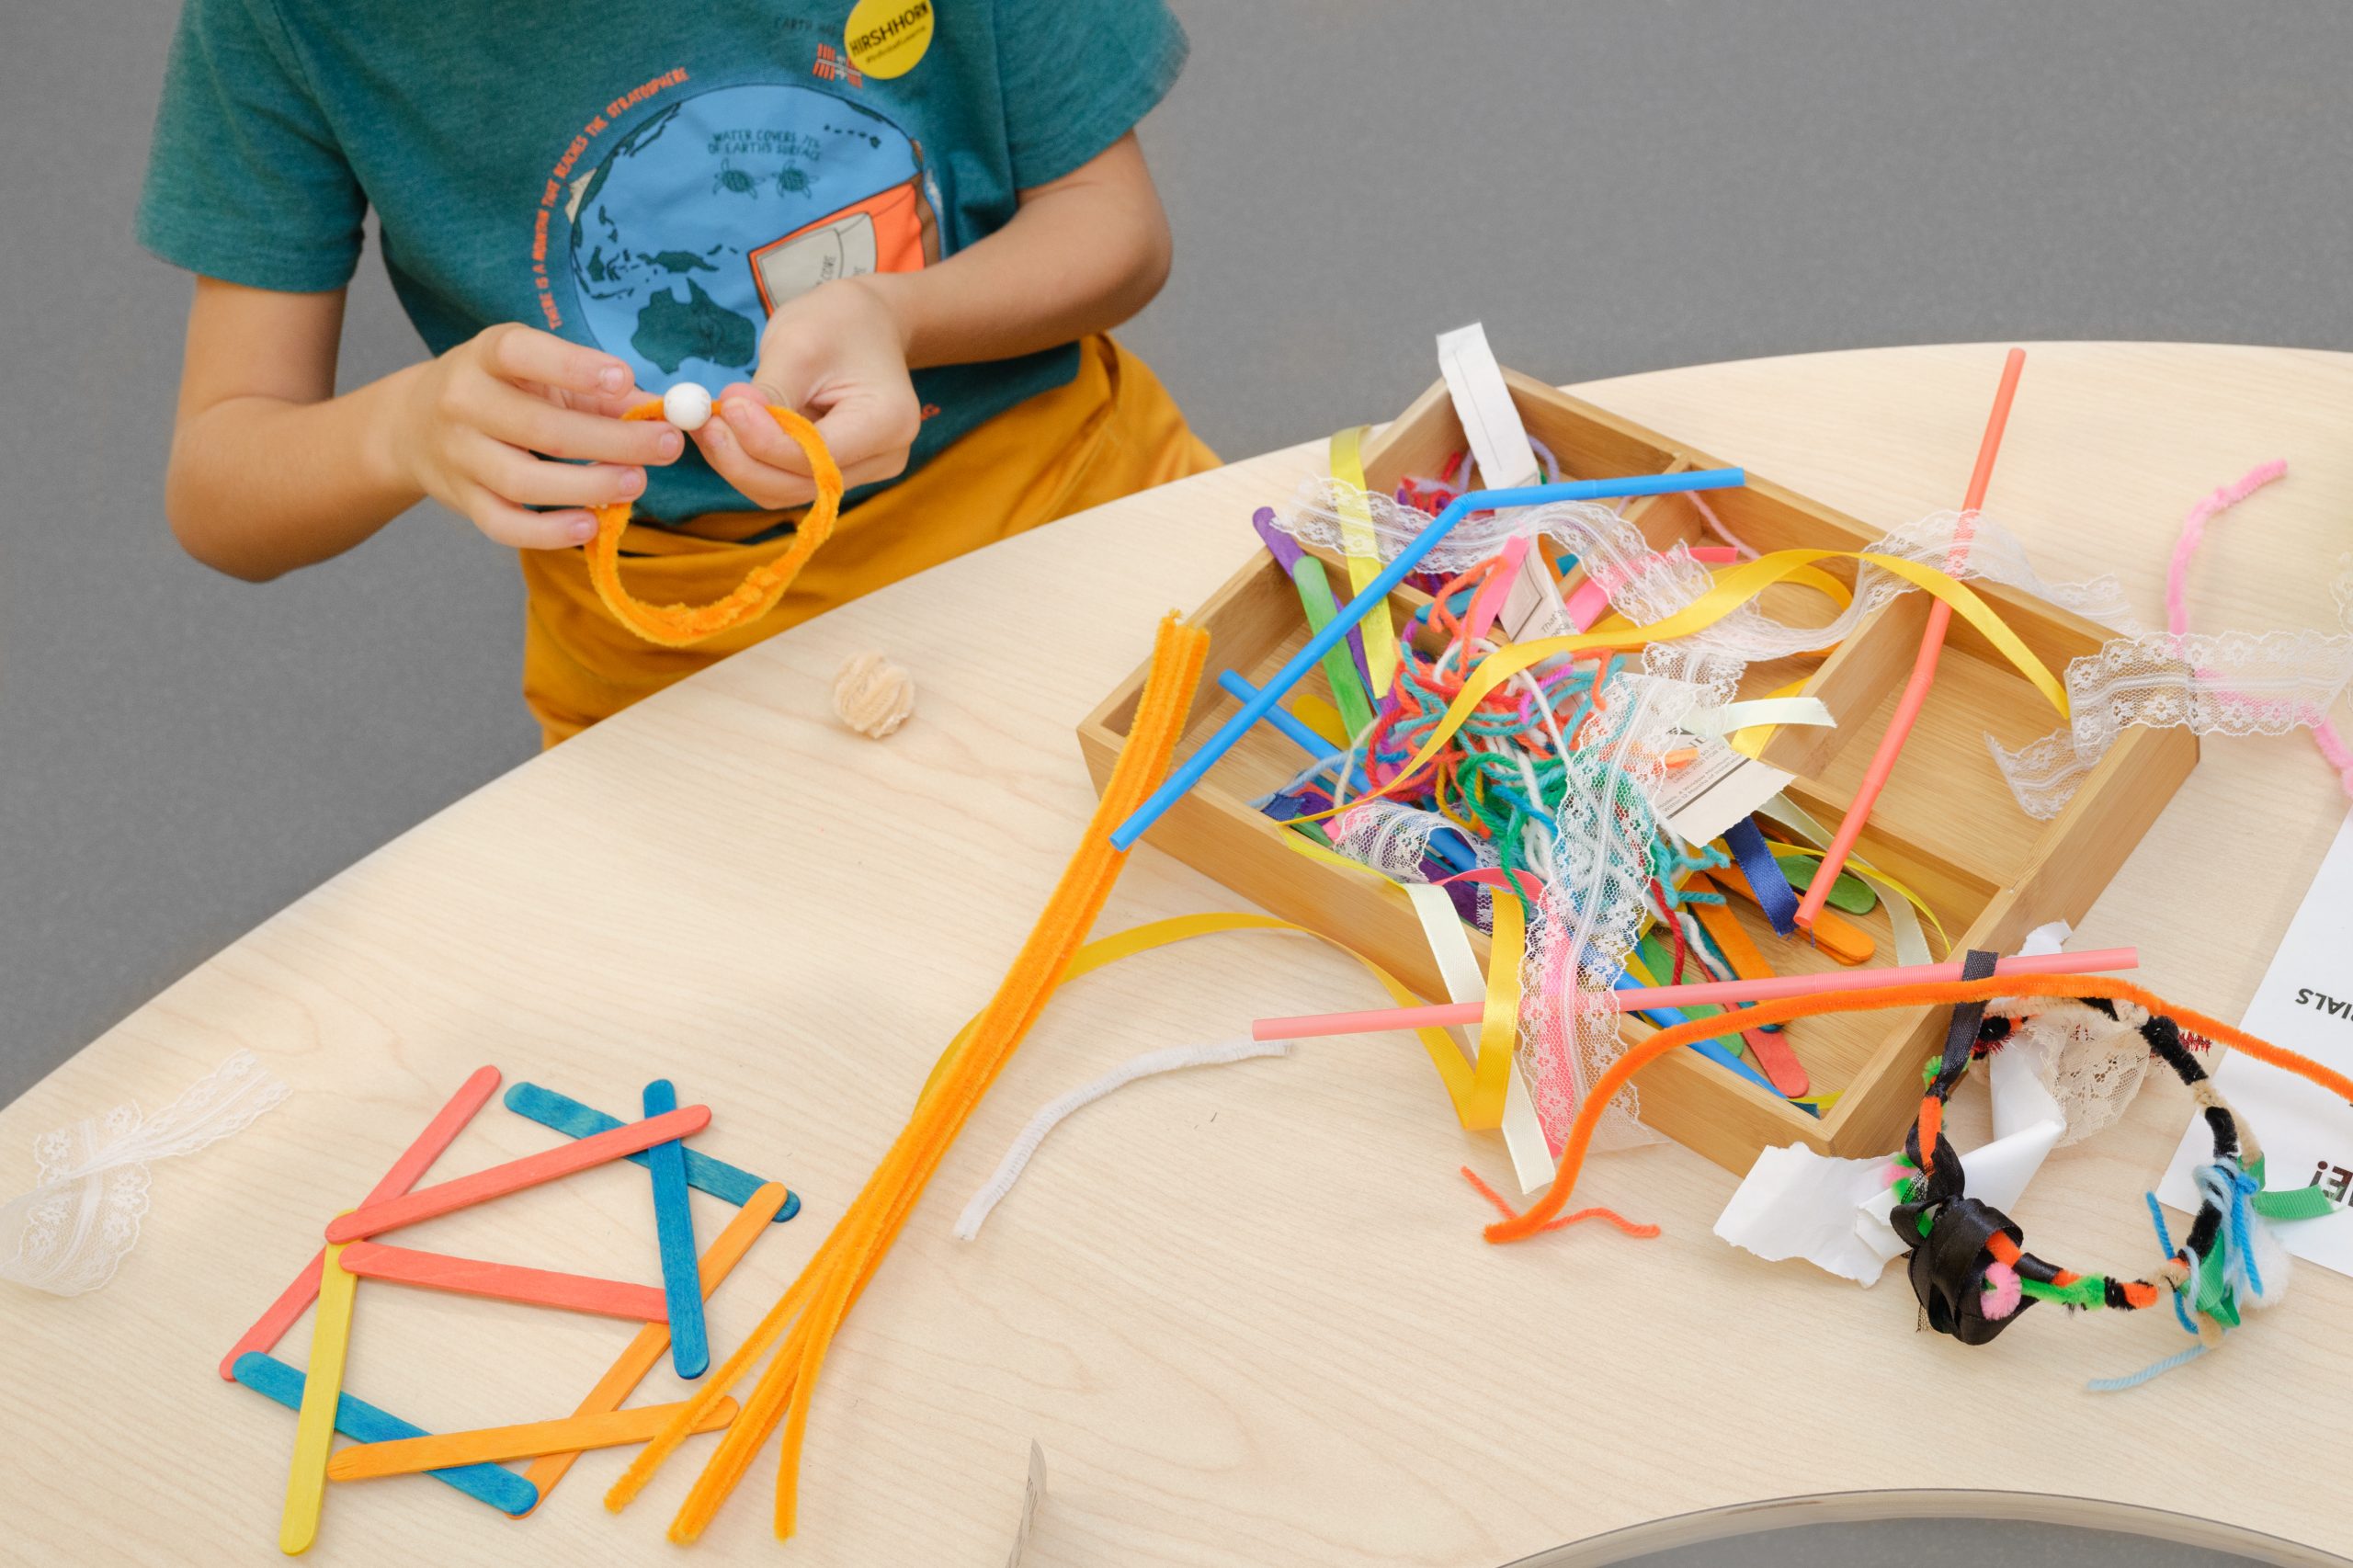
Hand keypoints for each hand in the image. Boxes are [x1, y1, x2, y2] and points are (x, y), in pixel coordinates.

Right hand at [380, 323, 683, 548]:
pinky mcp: (463, 501)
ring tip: (636, 484)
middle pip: (540, 428)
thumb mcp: (540, 373)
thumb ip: (601, 392)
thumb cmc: (501, 391)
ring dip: (588, 486)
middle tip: (666, 445)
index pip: (521, 353)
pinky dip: (550, 532)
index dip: (573, 368)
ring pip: (523, 481)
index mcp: (487, 355)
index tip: (624, 379)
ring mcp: (459, 455)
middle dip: (611, 440)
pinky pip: (506, 525)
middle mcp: (463, 402)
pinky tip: (592, 525)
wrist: (414, 424)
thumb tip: (664, 412)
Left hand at [693, 277, 922, 508]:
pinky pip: (786, 480)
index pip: (817, 455)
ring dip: (740, 463)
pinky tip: (728, 432)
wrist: (867, 324)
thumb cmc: (840, 322)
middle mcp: (883, 457)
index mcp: (888, 422)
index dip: (764, 440)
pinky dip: (751, 462)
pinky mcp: (838, 471)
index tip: (725, 407)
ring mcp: (863, 470)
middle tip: (704, 423)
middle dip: (744, 459)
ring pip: (787, 490)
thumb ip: (771, 390)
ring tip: (710, 424)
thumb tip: (731, 420)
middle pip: (800, 484)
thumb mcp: (801, 343)